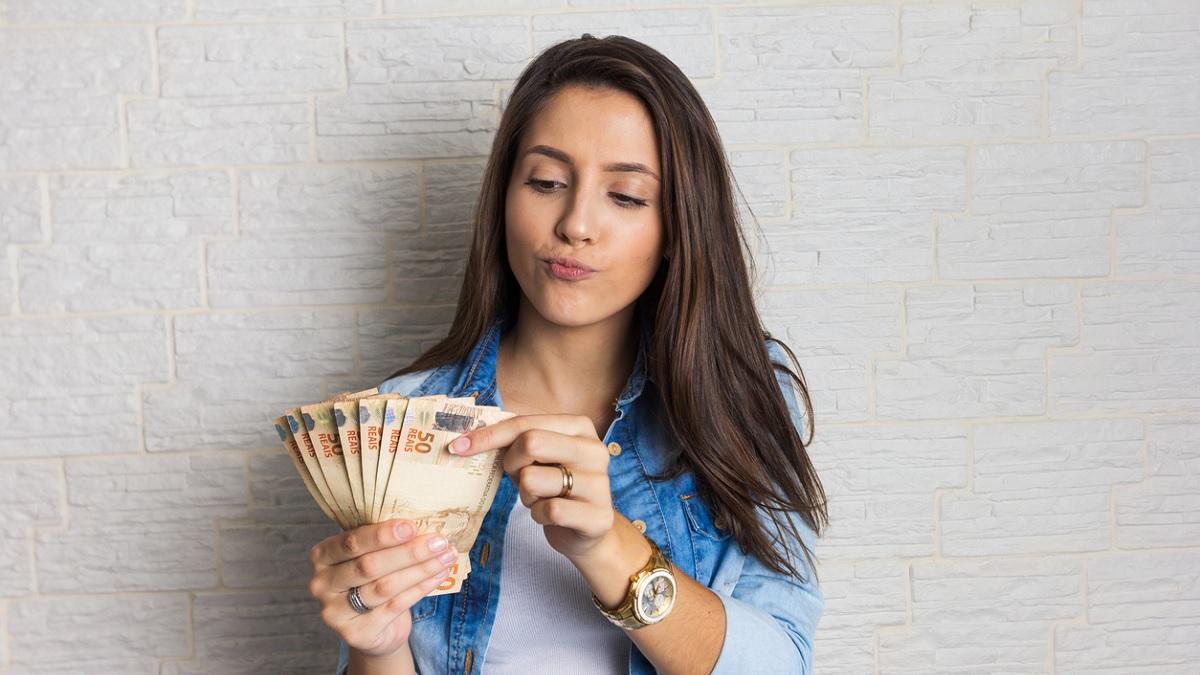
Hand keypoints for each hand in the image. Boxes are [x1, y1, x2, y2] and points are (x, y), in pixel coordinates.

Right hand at [307, 519, 458, 657]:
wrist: (373, 628)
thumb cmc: (372, 580)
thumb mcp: (369, 556)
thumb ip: (383, 541)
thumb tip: (423, 521)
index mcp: (322, 556)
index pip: (351, 542)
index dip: (382, 535)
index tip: (412, 527)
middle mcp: (322, 585)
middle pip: (369, 566)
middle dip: (408, 552)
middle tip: (439, 542)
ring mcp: (336, 612)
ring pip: (385, 586)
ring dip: (420, 570)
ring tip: (445, 557)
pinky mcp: (357, 633)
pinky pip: (395, 606)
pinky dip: (420, 588)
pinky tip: (438, 576)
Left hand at [449, 414, 614, 559]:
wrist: (587, 530)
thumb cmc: (555, 488)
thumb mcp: (538, 458)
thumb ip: (515, 441)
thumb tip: (467, 437)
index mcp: (580, 427)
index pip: (526, 422)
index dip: (489, 435)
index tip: (458, 447)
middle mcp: (594, 450)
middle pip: (530, 443)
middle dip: (511, 464)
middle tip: (518, 478)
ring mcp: (600, 483)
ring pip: (533, 479)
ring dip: (526, 495)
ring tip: (540, 498)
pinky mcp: (598, 516)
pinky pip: (548, 510)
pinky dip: (538, 515)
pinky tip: (550, 516)